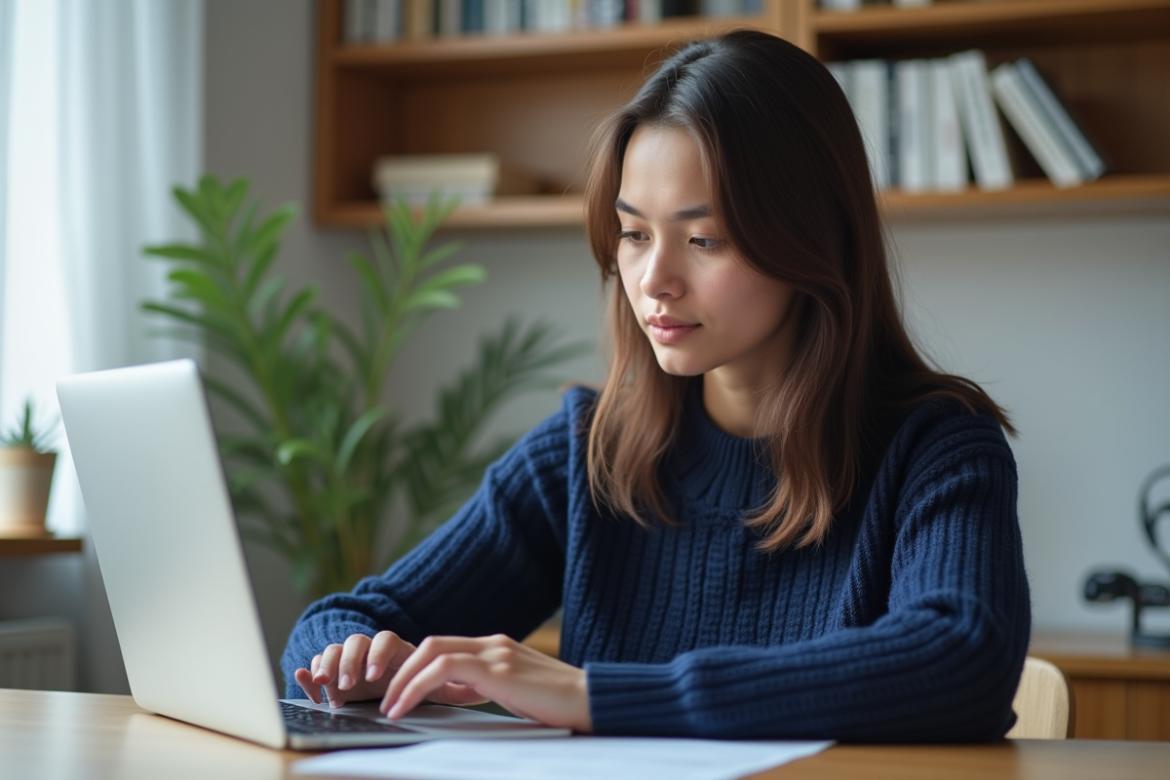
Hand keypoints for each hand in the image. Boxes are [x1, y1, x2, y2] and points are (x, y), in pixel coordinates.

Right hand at [293, 631, 486, 708]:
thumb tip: (475, 687)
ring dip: (328, 664)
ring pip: (334, 650)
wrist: (401, 694)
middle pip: (355, 642)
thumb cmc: (422, 689)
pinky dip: (310, 670)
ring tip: (324, 684)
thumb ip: (450, 687)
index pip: (385, 640)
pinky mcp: (333, 676)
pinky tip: (306, 678)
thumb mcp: (437, 691)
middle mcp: (371, 654)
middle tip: (345, 685)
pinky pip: (317, 664)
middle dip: (348, 662)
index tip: (374, 677)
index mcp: (397, 652)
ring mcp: (351, 662)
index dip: (377, 655)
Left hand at [380, 634, 592, 732]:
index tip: (399, 694)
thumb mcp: (517, 693)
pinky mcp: (498, 669)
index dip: (416, 668)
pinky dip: (417, 686)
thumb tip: (459, 694)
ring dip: (403, 680)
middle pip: (432, 644)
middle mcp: (494, 644)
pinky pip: (444, 669)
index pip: (445, 648)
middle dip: (401, 670)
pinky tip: (406, 708)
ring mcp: (496, 653)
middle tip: (385, 698)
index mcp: (497, 648)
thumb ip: (489, 687)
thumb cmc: (560, 705)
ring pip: (432, 652)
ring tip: (390, 707)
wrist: (593, 702)